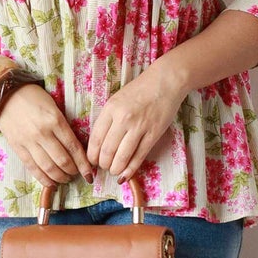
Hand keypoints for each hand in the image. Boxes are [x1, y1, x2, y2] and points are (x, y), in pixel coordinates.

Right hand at [0, 84, 95, 186]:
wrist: (6, 96)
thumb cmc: (34, 98)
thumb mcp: (54, 107)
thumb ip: (64, 126)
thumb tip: (76, 149)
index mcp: (55, 120)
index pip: (73, 147)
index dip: (83, 164)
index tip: (89, 174)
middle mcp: (42, 132)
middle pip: (62, 160)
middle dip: (73, 172)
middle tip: (77, 174)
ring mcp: (28, 141)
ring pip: (48, 167)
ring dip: (60, 177)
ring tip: (65, 179)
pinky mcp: (17, 147)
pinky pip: (32, 168)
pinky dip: (43, 178)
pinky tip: (50, 183)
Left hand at [86, 61, 185, 180]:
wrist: (165, 82)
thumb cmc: (139, 90)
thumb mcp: (116, 100)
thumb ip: (107, 119)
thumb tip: (99, 144)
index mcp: (110, 109)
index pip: (95, 139)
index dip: (91, 155)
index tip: (92, 161)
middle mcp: (123, 119)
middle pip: (107, 151)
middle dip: (103, 164)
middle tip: (104, 167)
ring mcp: (139, 127)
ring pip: (122, 157)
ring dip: (115, 169)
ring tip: (114, 171)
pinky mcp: (153, 134)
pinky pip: (139, 157)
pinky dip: (131, 169)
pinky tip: (125, 175)